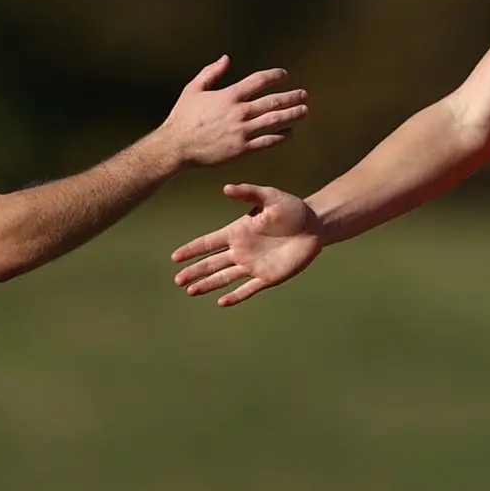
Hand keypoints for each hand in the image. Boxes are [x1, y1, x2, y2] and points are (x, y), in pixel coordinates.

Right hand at [156, 56, 307, 168]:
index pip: (259, 81)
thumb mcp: (193, 89)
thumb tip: (226, 59)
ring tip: (304, 111)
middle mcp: (239, 112)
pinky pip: (267, 142)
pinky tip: (290, 132)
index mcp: (229, 95)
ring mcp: (242, 131)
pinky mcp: (242, 149)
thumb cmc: (183, 117)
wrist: (176, 146)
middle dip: (292, 97)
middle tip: (304, 95)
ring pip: (275, 121)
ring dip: (292, 114)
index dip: (275, 76)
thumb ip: (211, 72)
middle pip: (273, 101)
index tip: (284, 76)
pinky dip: (281, 136)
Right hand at [170, 184, 324, 307]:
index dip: (192, 250)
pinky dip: (235, 296)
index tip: (175, 257)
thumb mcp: (270, 196)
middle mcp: (242, 250)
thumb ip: (248, 193)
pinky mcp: (268, 276)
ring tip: (190, 291)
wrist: (314, 225)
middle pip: (212, 263)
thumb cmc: (292, 209)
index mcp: (238, 232)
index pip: (209, 243)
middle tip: (178, 280)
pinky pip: (248, 289)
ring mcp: (254, 265)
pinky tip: (222, 302)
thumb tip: (225, 188)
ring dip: (208, 284)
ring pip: (224, 278)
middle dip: (194, 272)